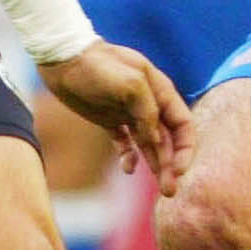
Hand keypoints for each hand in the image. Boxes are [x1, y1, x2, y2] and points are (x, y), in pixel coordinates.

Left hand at [39, 40, 195, 194]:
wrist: (64, 59)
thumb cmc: (100, 66)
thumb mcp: (131, 83)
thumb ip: (148, 111)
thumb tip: (155, 140)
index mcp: (161, 92)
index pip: (184, 124)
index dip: (186, 148)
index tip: (180, 170)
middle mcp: (149, 104)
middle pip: (168, 140)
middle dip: (172, 165)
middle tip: (170, 190)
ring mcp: (130, 113)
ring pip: (149, 145)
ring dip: (156, 166)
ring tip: (162, 189)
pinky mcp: (110, 120)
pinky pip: (126, 143)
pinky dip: (129, 157)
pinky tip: (128, 169)